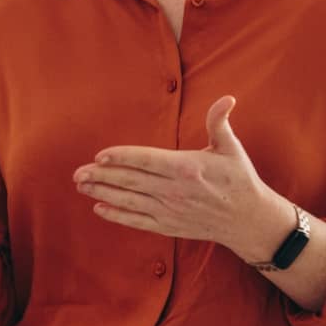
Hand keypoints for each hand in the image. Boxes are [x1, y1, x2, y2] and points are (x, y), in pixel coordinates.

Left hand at [73, 95, 293, 262]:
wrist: (248, 220)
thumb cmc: (239, 179)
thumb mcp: (231, 148)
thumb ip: (219, 122)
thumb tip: (227, 99)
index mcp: (186, 167)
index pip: (147, 160)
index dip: (122, 157)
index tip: (100, 155)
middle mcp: (174, 191)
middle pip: (131, 181)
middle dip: (102, 176)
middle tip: (77, 172)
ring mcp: (169, 210)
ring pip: (129, 200)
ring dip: (103, 193)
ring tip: (81, 186)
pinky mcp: (169, 225)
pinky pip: (138, 220)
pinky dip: (117, 215)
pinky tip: (100, 208)